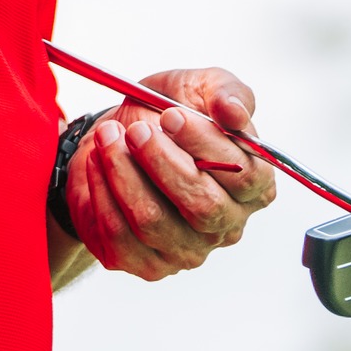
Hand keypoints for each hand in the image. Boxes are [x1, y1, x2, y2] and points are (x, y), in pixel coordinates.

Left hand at [65, 67, 274, 279]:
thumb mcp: (196, 87)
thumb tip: (232, 112)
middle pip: (203, 206)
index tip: (170, 115)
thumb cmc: (163, 116)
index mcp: (253, 185)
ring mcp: (187, 250)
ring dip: (124, 173)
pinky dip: (102, 192)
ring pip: (154, 221)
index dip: (206, 144)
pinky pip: (118, 234)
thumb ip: (224, 91)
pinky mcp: (145, 263)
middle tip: (136, 130)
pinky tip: (97, 164)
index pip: (245, 176)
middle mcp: (226, 225)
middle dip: (161, 162)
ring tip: (108, 138)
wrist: (116, 138)